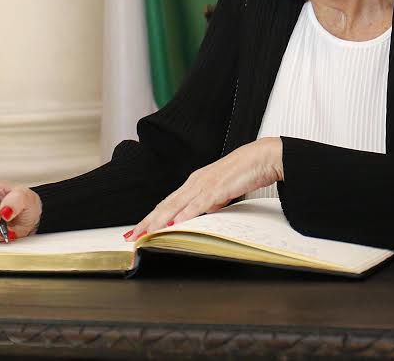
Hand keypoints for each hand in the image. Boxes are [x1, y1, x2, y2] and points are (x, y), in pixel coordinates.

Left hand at [127, 137, 283, 239]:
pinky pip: (198, 205)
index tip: (139, 229)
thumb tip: (197, 216)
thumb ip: (208, 203)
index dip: (152, 217)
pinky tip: (175, 224)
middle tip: (131, 236)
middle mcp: (195, 183)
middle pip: (166, 205)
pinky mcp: (218, 189)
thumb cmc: (243, 172)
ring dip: (159, 221)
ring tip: (146, 233)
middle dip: (147, 222)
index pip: (168, 203)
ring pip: (176, 206)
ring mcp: (205, 185)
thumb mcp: (220, 192)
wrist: (262, 157)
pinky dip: (185, 215)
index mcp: (194, 183)